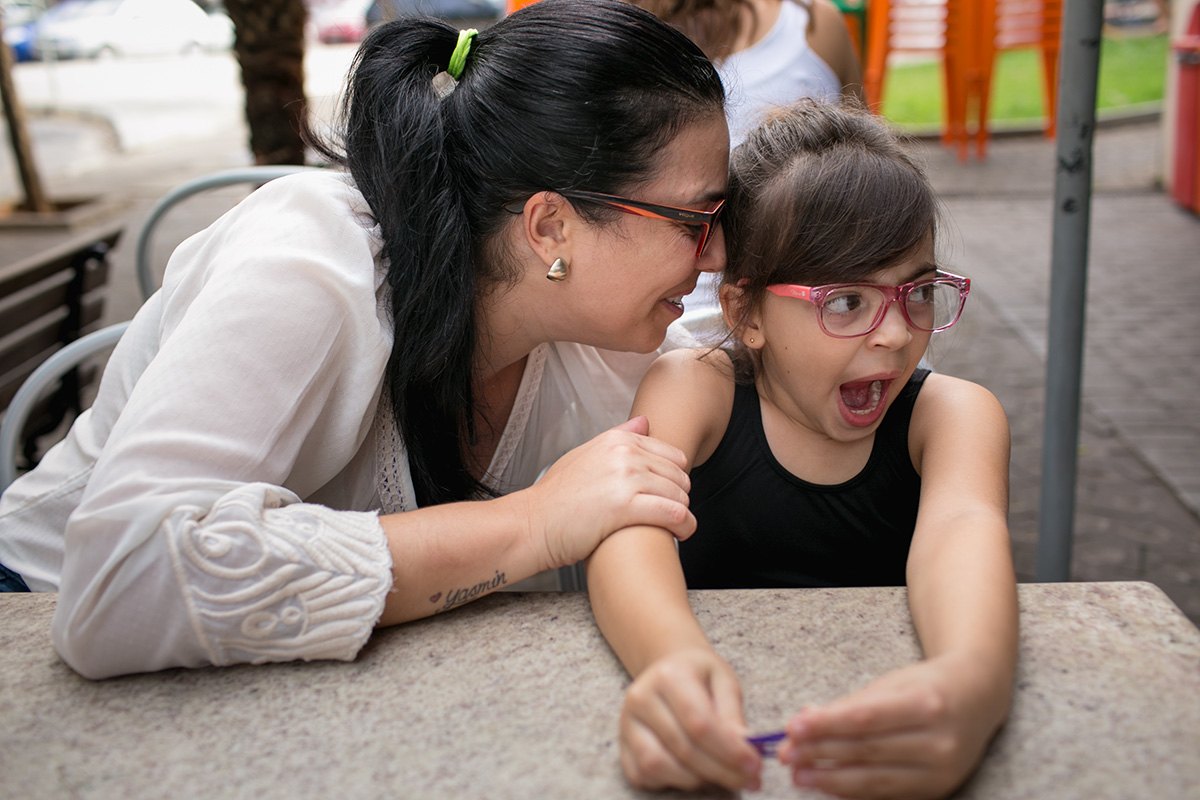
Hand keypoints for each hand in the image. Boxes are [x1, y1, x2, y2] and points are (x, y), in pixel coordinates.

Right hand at [523, 416, 694, 570]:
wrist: (533, 524)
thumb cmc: (555, 497)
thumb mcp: (584, 455)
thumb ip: (618, 437)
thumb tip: (644, 421)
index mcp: (617, 441)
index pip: (672, 455)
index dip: (675, 478)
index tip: (669, 494)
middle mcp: (624, 454)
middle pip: (680, 475)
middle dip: (681, 496)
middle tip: (670, 513)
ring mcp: (625, 479)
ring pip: (680, 494)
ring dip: (684, 513)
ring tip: (676, 527)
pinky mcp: (625, 507)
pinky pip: (674, 513)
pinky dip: (684, 525)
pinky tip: (681, 533)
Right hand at [619, 647, 761, 791]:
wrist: (668, 668)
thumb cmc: (699, 676)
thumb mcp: (724, 680)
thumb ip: (733, 714)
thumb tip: (743, 747)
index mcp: (669, 676)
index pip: (699, 723)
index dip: (729, 750)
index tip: (754, 765)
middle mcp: (641, 698)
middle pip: (683, 748)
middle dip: (722, 770)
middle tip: (749, 779)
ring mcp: (627, 723)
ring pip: (658, 765)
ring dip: (696, 779)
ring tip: (720, 773)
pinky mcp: (623, 745)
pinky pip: (644, 775)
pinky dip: (672, 781)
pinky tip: (695, 773)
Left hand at [777, 654, 1006, 798]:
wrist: (979, 698)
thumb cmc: (927, 685)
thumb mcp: (892, 683)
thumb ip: (849, 705)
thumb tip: (804, 722)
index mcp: (926, 704)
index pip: (864, 719)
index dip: (825, 726)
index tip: (792, 728)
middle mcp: (938, 741)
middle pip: (866, 751)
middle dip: (820, 753)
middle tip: (787, 754)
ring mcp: (941, 771)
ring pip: (874, 779)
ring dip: (830, 779)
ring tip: (799, 775)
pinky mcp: (938, 790)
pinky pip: (887, 794)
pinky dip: (853, 791)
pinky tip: (828, 785)